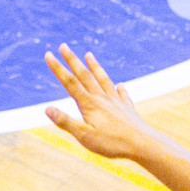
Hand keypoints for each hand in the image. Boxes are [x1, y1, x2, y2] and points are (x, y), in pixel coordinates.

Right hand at [44, 44, 159, 159]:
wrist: (142, 144)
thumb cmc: (112, 144)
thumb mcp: (84, 136)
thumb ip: (65, 122)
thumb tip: (47, 109)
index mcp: (89, 105)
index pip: (69, 83)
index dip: (58, 68)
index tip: (48, 54)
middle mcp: (102, 99)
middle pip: (84, 75)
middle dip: (72, 60)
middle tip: (64, 46)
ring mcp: (116, 102)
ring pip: (103, 79)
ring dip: (94, 66)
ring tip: (89, 55)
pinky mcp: (127, 109)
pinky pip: (122, 94)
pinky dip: (119, 88)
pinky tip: (120, 85)